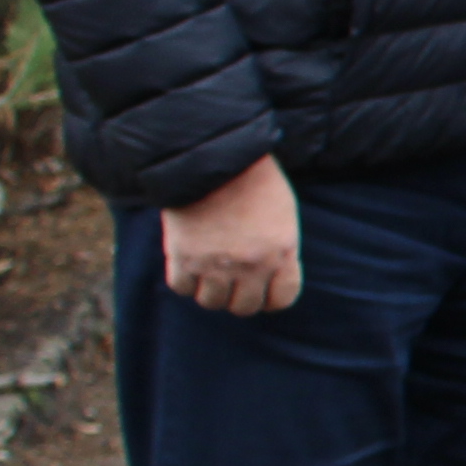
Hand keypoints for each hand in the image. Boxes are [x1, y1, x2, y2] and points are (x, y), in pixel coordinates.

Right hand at [162, 154, 300, 317]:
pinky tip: (189, 264)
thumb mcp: (283, 215)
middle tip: (232, 280)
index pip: (281, 300)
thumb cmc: (254, 180)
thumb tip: (272, 277)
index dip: (270, 297)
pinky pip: (182, 288)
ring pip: (211, 302)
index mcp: (282, 252)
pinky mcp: (183, 257)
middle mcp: (252, 265)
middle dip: (239, 296)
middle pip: (244, 307)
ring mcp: (216, 264)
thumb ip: (280, 249)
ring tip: (210, 271)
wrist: (213, 158)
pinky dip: (185, 280)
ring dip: (211, 291)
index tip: (262, 289)